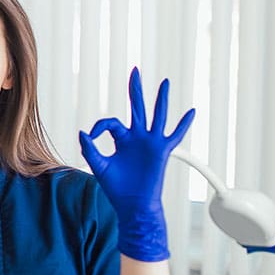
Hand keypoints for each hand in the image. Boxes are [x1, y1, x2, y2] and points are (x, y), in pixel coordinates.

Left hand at [79, 67, 194, 261]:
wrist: (133, 204)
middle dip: (135, 89)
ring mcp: (150, 142)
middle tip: (134, 70)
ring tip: (165, 82)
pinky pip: (176, 135)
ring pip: (157, 115)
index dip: (98, 126)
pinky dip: (184, 124)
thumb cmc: (116, 187)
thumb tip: (83, 132)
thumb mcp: (99, 166)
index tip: (90, 136)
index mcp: (121, 138)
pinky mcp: (162, 151)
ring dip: (161, 99)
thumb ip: (90, 148)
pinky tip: (192, 111)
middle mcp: (137, 137)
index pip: (110, 122)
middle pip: (137, 107)